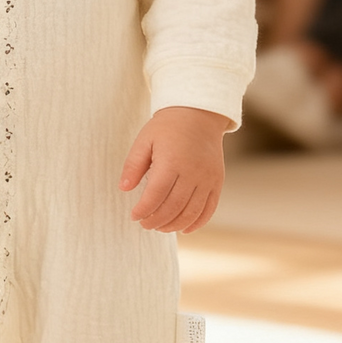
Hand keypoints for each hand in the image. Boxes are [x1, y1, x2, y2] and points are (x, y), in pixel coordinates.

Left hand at [119, 107, 229, 233]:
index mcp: (172, 161)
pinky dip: (197, 223)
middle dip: (156, 221)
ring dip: (174, 225)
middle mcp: (193, 172)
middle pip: (174, 207)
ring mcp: (208, 178)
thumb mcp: (144, 140)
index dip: (143, 210)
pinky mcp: (217, 181)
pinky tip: (183, 228)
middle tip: (145, 224)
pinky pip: (209, 209)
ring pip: (192, 212)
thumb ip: (133, 165)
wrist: (198, 114)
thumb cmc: (167, 127)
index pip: (156, 194)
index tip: (134, 216)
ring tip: (160, 227)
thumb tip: (124, 188)